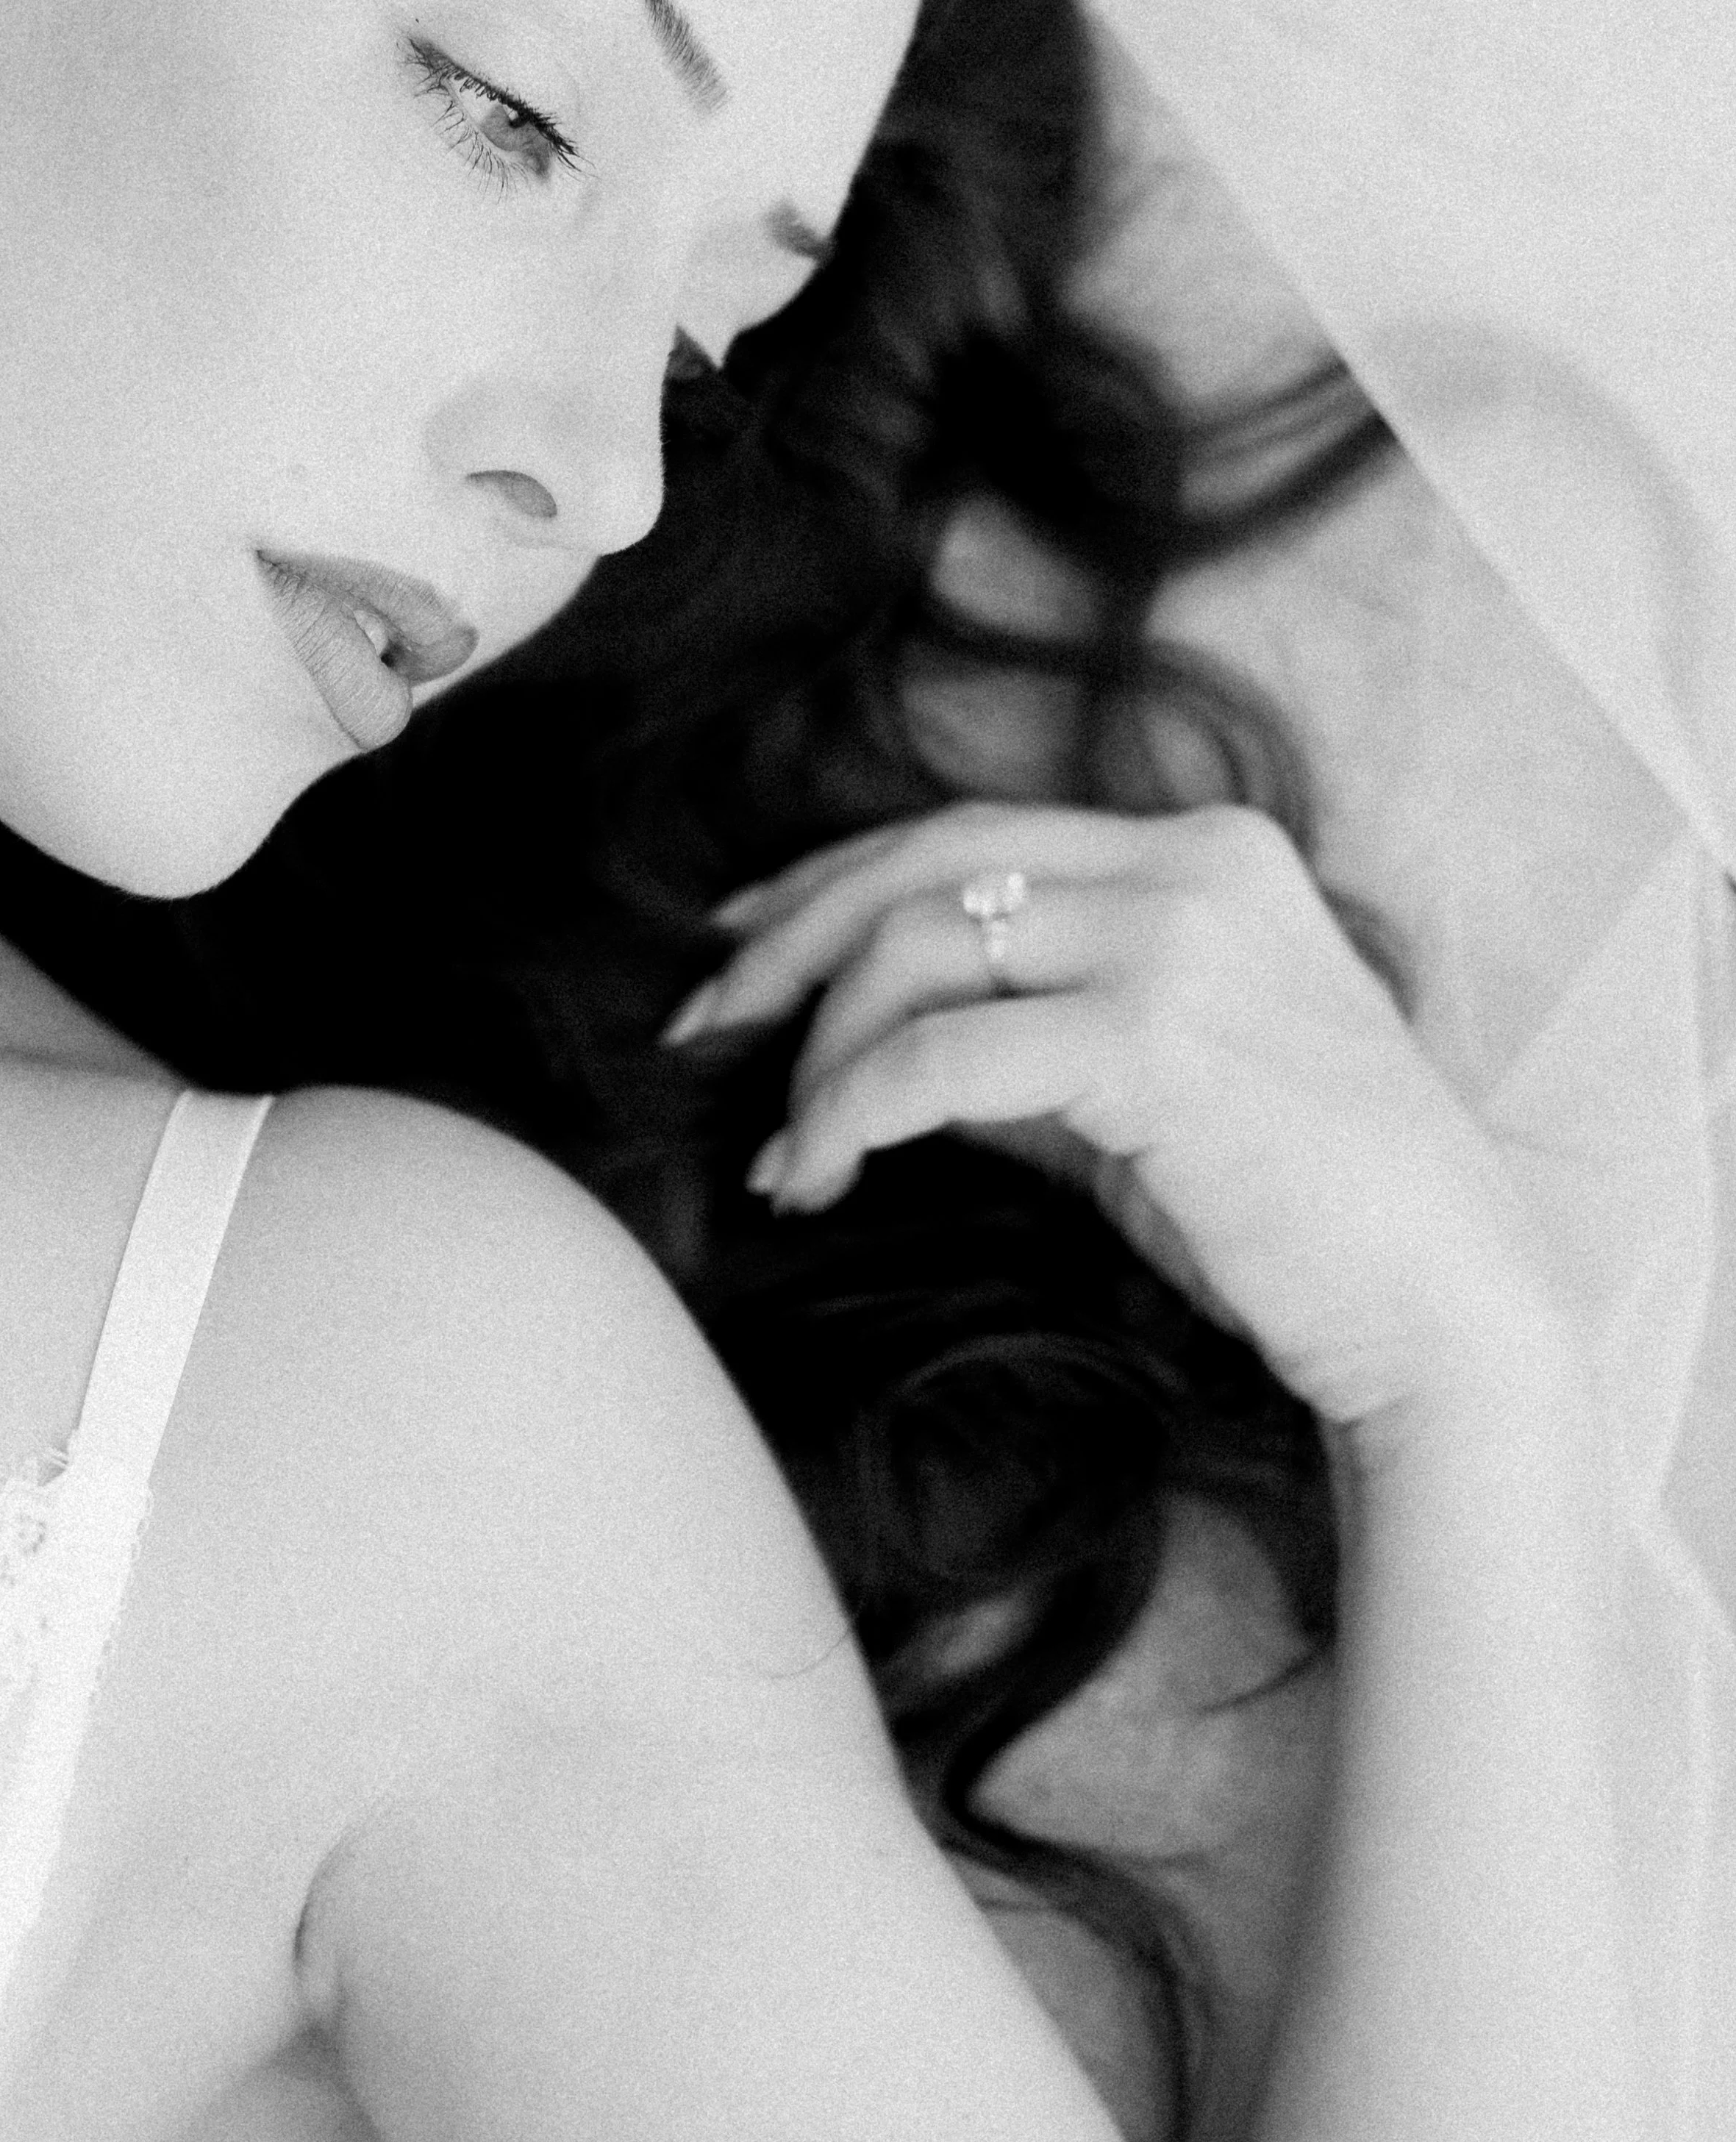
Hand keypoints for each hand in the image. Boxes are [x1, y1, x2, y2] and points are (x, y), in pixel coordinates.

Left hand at [665, 802, 1562, 1430]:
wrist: (1438, 1309)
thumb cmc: (1298, 1211)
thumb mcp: (1145, 1090)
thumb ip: (1027, 1037)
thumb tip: (873, 1041)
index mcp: (1202, 852)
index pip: (970, 832)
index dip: (831, 880)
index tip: (739, 945)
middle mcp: (1191, 866)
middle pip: (924, 862)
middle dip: (787, 942)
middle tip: (703, 1030)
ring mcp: (1179, 941)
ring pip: (918, 948)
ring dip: (816, 1051)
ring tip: (776, 1146)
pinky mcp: (1157, 1040)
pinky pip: (944, 1055)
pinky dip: (852, 1109)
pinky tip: (817, 1170)